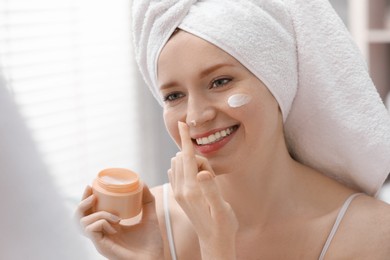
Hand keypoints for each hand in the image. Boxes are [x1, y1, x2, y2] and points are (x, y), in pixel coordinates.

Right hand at [75, 185, 162, 259]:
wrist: (154, 259)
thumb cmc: (151, 243)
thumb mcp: (150, 217)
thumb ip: (147, 201)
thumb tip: (142, 182)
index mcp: (110, 226)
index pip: (91, 210)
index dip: (87, 198)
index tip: (92, 185)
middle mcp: (102, 232)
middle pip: (81, 215)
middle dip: (83, 201)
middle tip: (93, 193)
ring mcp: (101, 240)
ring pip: (83, 222)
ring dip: (98, 213)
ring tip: (115, 215)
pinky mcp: (101, 246)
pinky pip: (91, 229)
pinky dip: (102, 222)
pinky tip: (116, 225)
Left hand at [168, 122, 237, 259]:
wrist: (214, 241)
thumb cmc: (222, 225)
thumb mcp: (221, 208)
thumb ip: (211, 189)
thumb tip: (202, 171)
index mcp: (191, 190)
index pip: (186, 158)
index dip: (185, 139)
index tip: (182, 123)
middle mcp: (180, 190)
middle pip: (183, 159)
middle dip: (197, 158)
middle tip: (212, 176)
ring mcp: (178, 193)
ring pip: (180, 164)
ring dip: (193, 164)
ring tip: (209, 181)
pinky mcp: (179, 195)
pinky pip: (178, 172)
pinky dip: (188, 169)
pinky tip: (201, 181)